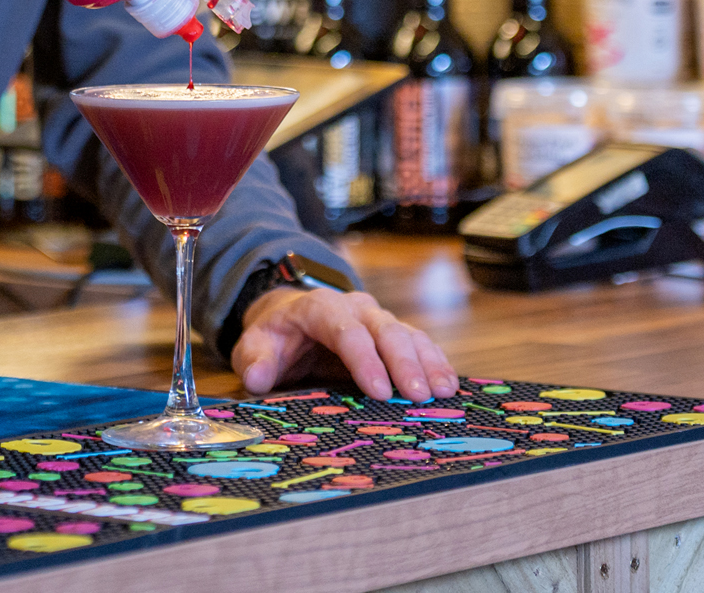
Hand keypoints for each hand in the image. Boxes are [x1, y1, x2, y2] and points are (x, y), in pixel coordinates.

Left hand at [229, 287, 457, 402]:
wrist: (289, 318)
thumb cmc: (276, 336)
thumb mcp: (254, 345)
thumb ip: (254, 360)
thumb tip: (257, 379)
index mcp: (319, 308)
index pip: (345, 330)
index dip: (363, 359)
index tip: (378, 391)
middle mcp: (354, 307)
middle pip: (385, 330)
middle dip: (404, 363)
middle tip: (419, 396)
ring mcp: (378, 319)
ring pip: (408, 334)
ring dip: (428, 362)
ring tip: (444, 392)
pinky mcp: (392, 334)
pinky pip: (419, 344)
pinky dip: (435, 362)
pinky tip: (449, 385)